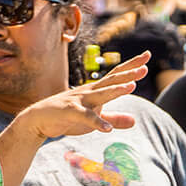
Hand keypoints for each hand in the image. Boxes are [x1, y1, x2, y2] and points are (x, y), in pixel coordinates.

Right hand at [18, 52, 148, 140]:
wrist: (38, 120)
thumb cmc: (66, 117)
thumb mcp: (94, 119)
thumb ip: (114, 119)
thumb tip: (134, 121)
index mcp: (95, 91)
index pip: (116, 75)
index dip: (132, 66)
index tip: (147, 56)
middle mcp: (89, 91)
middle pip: (111, 80)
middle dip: (128, 73)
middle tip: (145, 66)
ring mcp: (78, 101)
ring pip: (99, 94)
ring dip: (115, 91)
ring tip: (131, 87)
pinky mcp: (69, 112)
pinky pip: (84, 117)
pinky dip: (96, 122)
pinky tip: (107, 129)